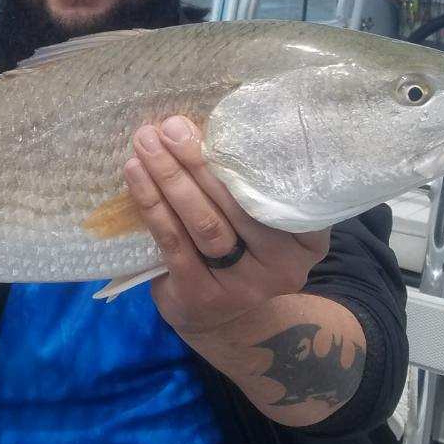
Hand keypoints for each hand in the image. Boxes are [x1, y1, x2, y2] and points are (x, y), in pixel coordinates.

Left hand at [124, 116, 329, 343]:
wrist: (228, 322)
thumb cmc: (243, 250)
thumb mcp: (264, 223)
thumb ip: (251, 187)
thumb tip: (207, 125)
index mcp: (307, 239)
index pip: (284, 191)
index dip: (253, 155)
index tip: (225, 121)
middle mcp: (283, 265)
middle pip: (235, 203)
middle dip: (198, 160)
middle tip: (171, 128)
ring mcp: (243, 286)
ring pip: (203, 222)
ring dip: (170, 177)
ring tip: (147, 143)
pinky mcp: (202, 296)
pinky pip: (173, 243)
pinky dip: (152, 204)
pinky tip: (136, 175)